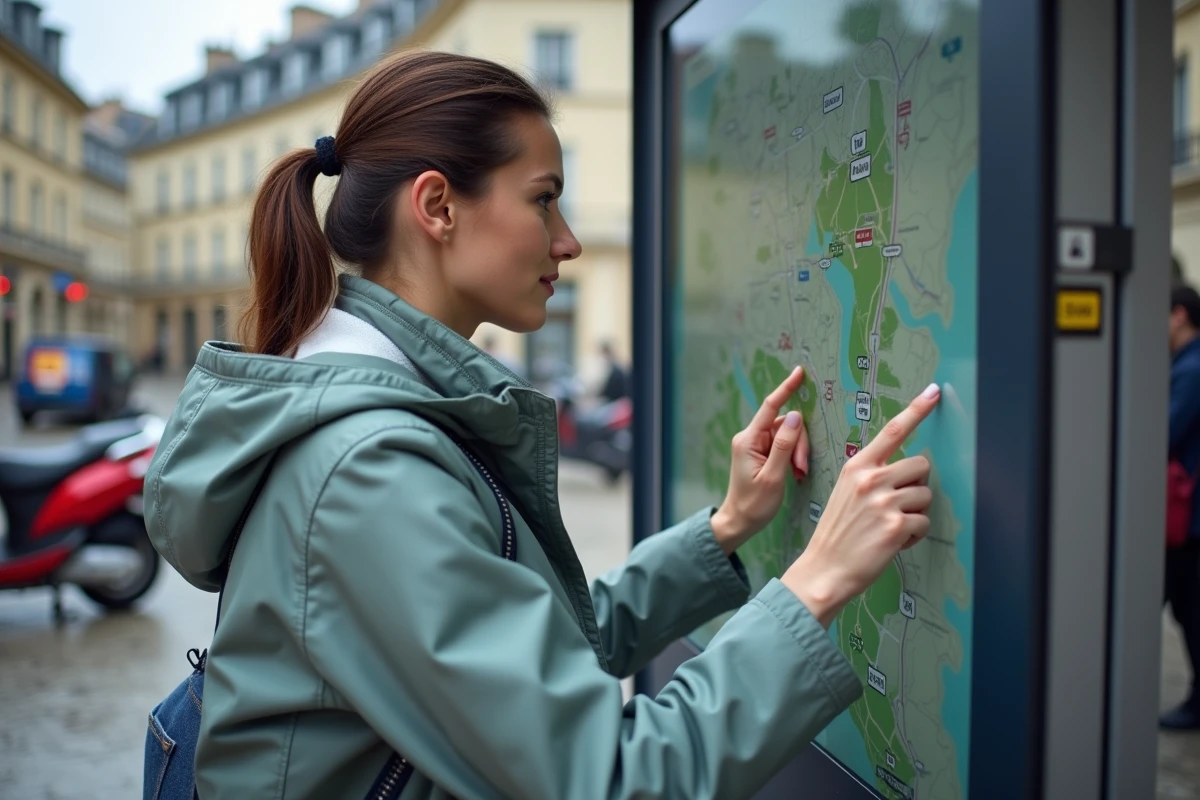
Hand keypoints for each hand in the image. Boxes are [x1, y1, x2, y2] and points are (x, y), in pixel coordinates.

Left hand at [710, 366, 809, 554]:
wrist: (740, 522)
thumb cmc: (754, 504)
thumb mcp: (773, 476)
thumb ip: (785, 446)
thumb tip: (794, 416)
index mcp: (748, 440)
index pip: (770, 407)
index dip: (786, 389)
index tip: (798, 373)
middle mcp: (750, 438)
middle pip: (785, 425)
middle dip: (799, 443)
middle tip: (801, 468)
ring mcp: (755, 445)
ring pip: (788, 436)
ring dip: (798, 453)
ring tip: (798, 474)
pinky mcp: (761, 453)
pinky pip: (784, 446)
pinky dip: (793, 457)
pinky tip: (794, 473)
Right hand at [782, 383, 940, 627]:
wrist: (824, 569)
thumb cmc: (837, 533)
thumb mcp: (844, 492)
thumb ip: (871, 475)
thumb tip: (906, 469)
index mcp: (857, 467)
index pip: (892, 431)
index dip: (917, 410)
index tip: (934, 392)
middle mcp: (871, 479)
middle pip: (921, 465)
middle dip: (916, 486)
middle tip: (897, 505)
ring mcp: (884, 502)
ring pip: (925, 495)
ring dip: (915, 513)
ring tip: (891, 527)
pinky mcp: (896, 526)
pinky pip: (924, 522)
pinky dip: (914, 535)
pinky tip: (893, 542)